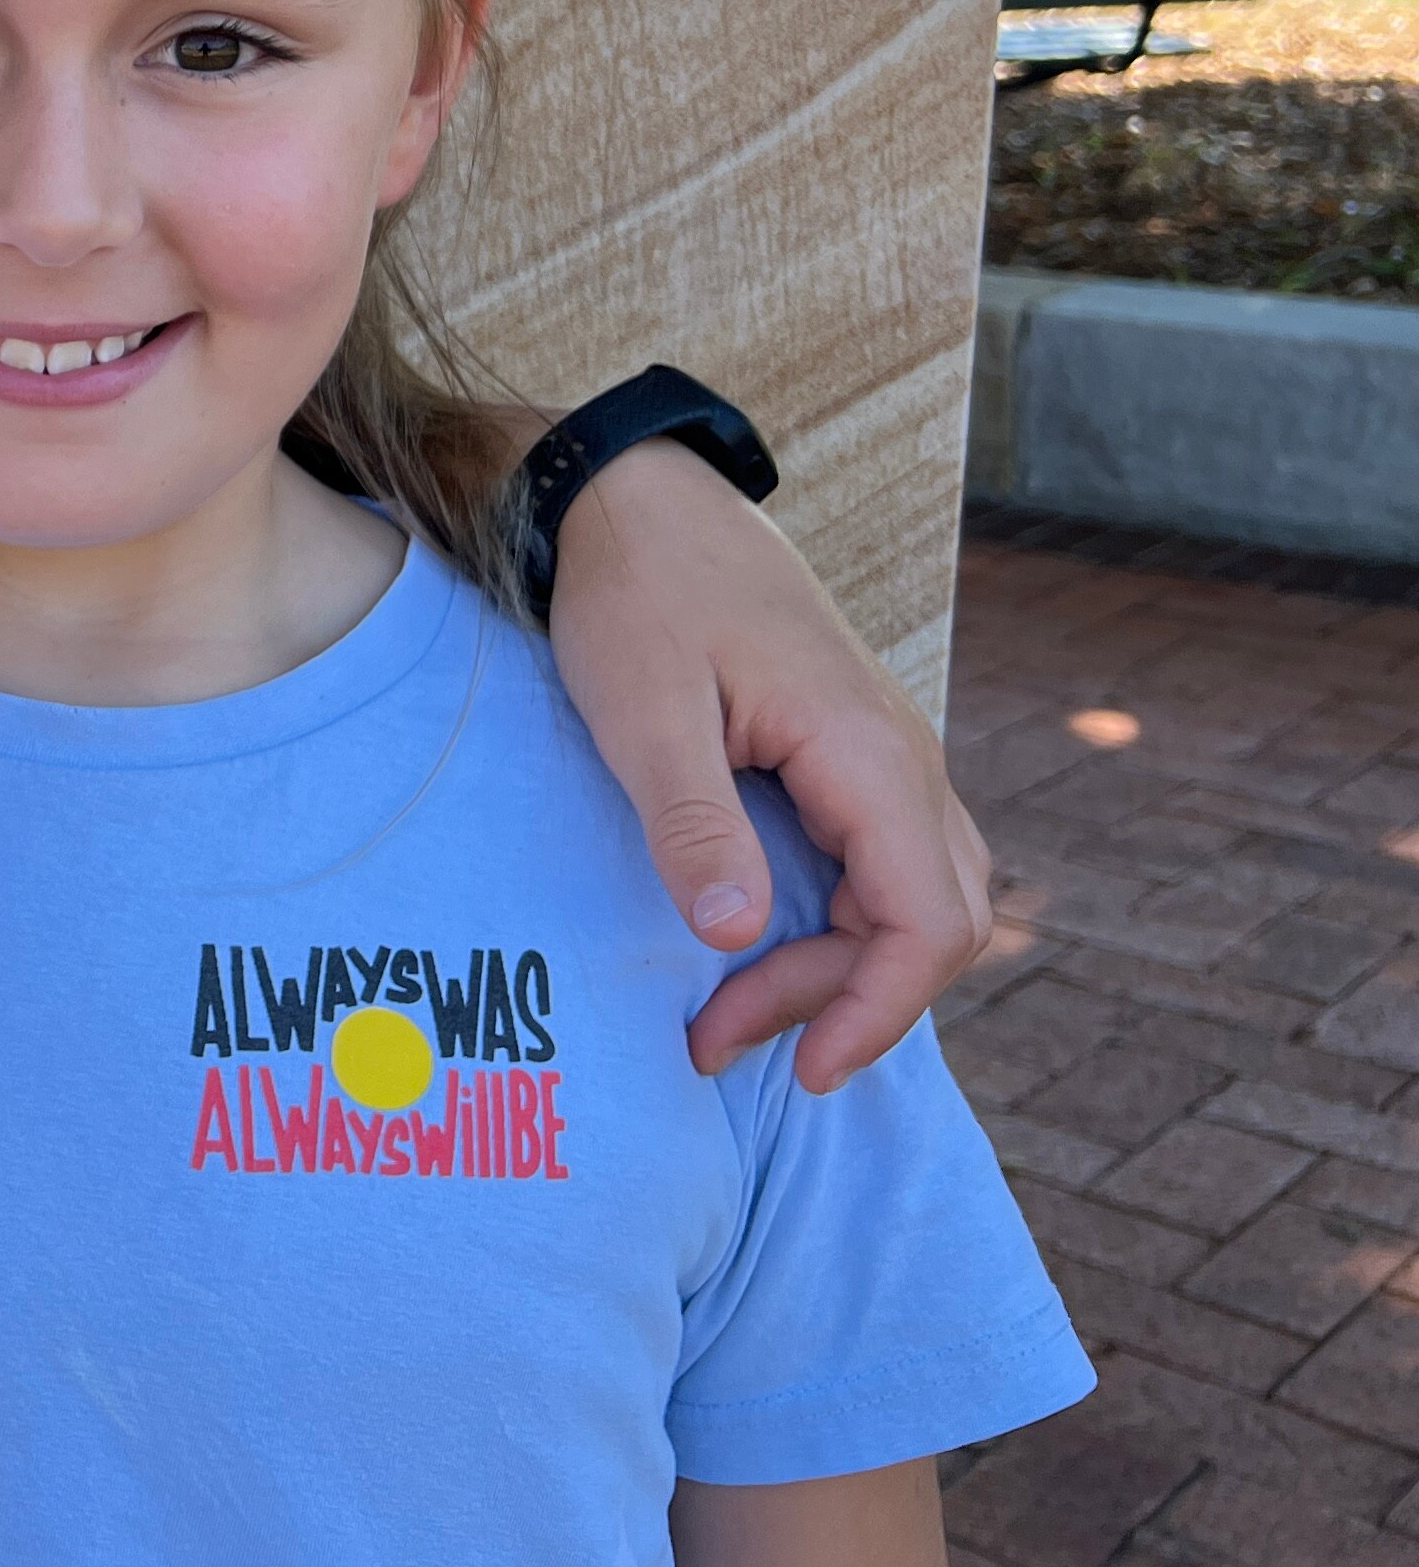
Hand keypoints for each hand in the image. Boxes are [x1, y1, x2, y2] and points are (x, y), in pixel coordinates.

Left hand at [541, 440, 991, 1093]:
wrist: (636, 497)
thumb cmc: (636, 592)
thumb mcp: (642, 710)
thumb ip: (693, 820)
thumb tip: (737, 934)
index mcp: (870, 753)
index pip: (930, 923)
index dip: (876, 1012)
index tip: (802, 1068)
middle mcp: (903, 759)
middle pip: (931, 925)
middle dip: (839, 1001)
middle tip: (716, 1036)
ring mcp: (883, 755)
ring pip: (912, 897)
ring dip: (835, 966)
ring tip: (723, 1008)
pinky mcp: (848, 753)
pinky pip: (880, 862)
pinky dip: (833, 921)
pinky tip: (755, 940)